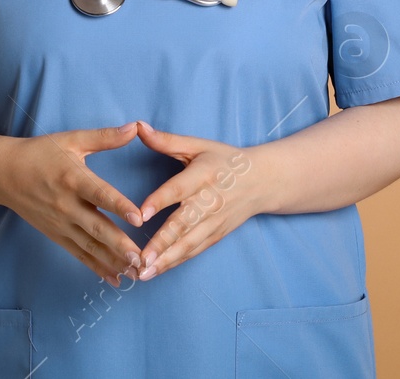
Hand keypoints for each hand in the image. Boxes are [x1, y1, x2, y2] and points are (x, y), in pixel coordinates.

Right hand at [0, 122, 148, 286]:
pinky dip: (97, 268)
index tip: (139, 218)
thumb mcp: (71, 140)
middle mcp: (66, 204)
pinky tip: (115, 279)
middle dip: (119, 244)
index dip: (119, 205)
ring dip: (112, 261)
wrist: (3, 173)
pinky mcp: (56, 234)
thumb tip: (135, 127)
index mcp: (73, 178)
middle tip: (140, 258)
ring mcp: (60, 223)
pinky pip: (79, 254)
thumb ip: (105, 137)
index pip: (99, 194)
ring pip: (89, 245)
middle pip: (96, 226)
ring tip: (135, 272)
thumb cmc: (40, 153)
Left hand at [132, 121, 268, 279]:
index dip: (160, 200)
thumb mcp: (198, 145)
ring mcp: (215, 221)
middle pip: (184, 224)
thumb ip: (166, 140)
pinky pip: (195, 251)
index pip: (179, 189)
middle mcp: (210, 201)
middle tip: (140, 259)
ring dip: (166, 260)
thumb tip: (137, 127)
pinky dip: (176, 263)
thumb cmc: (224, 160)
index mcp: (204, 174)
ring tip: (143, 273)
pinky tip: (157, 272)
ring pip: (189, 243)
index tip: (141, 214)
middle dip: (162, 243)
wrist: (262, 180)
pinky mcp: (217, 235)